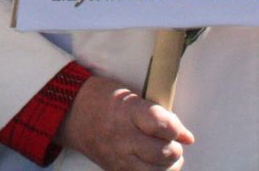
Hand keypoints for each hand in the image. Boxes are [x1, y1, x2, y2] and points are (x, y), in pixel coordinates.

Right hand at [56, 74, 193, 169]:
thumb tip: (187, 137)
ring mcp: (117, 157)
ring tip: (168, 157)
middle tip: (174, 143)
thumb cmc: (103, 99)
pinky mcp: (115, 170)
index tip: (178, 129)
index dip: (176, 128)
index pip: (161, 124)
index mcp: (127, 111)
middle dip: (174, 149)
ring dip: (167, 166)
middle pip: (161, 152)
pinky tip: (156, 166)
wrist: (72, 113)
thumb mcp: (130, 95)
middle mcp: (122, 137)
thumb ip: (158, 114)